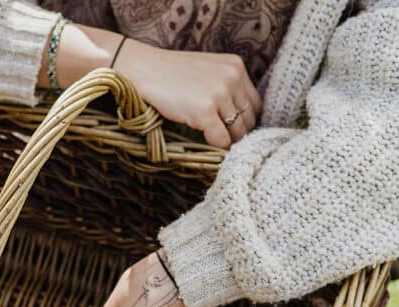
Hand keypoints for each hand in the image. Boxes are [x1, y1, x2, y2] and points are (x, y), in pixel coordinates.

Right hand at [114, 39, 261, 148]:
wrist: (144, 69)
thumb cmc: (170, 73)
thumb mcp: (207, 71)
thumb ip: (225, 86)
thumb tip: (238, 119)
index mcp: (235, 66)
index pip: (255, 104)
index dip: (245, 120)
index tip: (232, 129)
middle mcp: (232, 78)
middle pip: (249, 119)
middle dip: (237, 133)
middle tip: (223, 141)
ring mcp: (219, 94)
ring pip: (237, 132)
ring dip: (226, 142)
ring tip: (213, 144)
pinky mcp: (205, 110)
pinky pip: (221, 140)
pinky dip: (215, 147)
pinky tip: (205, 144)